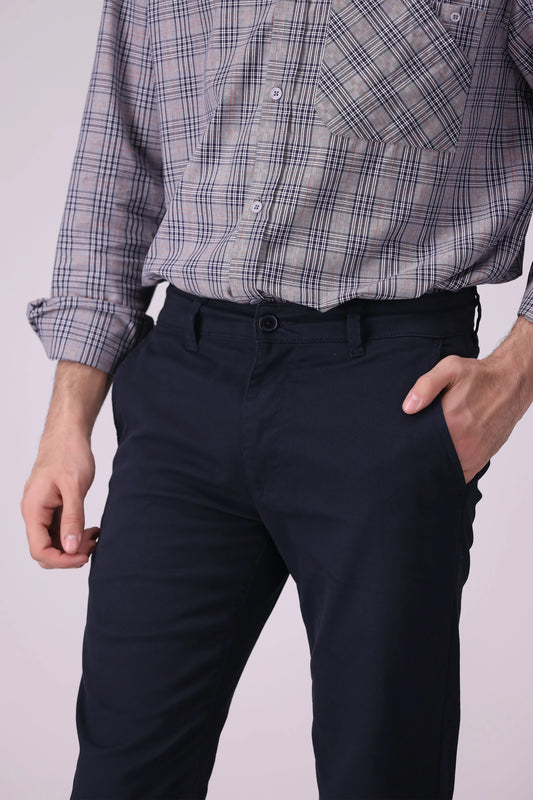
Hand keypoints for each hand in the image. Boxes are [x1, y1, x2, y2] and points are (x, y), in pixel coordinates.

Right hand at [20, 428, 99, 568]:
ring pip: (54, 542)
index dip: (62, 560)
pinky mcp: (53, 508)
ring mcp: (43, 511)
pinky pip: (60, 530)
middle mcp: (34, 513)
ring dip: (74, 545)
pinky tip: (92, 529)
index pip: (40, 550)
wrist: (67, 434)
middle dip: (70, 554)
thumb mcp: (74, 487)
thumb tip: (70, 549)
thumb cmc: (68, 453)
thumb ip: (72, 519)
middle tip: (93, 543)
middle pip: (46, 550)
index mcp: (33, 509)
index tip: (84, 556)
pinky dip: (75, 534)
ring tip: (95, 535)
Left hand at [401, 317, 532, 483]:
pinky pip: (459, 475)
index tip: (396, 443)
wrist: (511, 384)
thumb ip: (426, 385)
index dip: (405, 445)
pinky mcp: (480, 460)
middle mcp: (463, 442)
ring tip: (422, 455)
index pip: (418, 444)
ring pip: (444, 470)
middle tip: (405, 450)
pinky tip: (439, 461)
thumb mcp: (450, 368)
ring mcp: (473, 454)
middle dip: (416, 457)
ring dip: (432, 466)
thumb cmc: (480, 376)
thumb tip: (408, 407)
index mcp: (451, 421)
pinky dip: (448, 471)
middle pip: (429, 459)